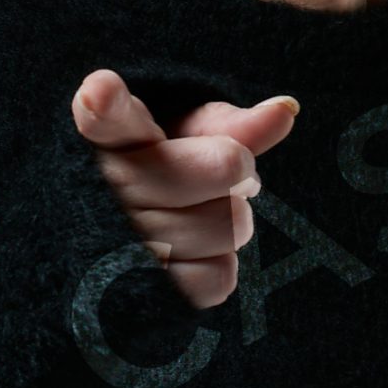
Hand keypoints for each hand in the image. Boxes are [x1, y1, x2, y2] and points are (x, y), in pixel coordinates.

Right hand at [72, 70, 300, 311]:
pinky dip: (217, 265)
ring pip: (231, 225)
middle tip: (215, 171)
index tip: (102, 91)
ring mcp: (122, 248)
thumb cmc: (160, 172)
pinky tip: (188, 252)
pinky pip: (219, 278)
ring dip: (227, 219)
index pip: (107, 117)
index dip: (106, 105)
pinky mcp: (145, 296)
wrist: (118, 243)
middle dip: (235, 168)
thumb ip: (228, 124)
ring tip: (192, 213)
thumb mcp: (185, 136)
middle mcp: (109, 190)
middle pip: (226, 166)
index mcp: (113, 136)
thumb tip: (286, 109)